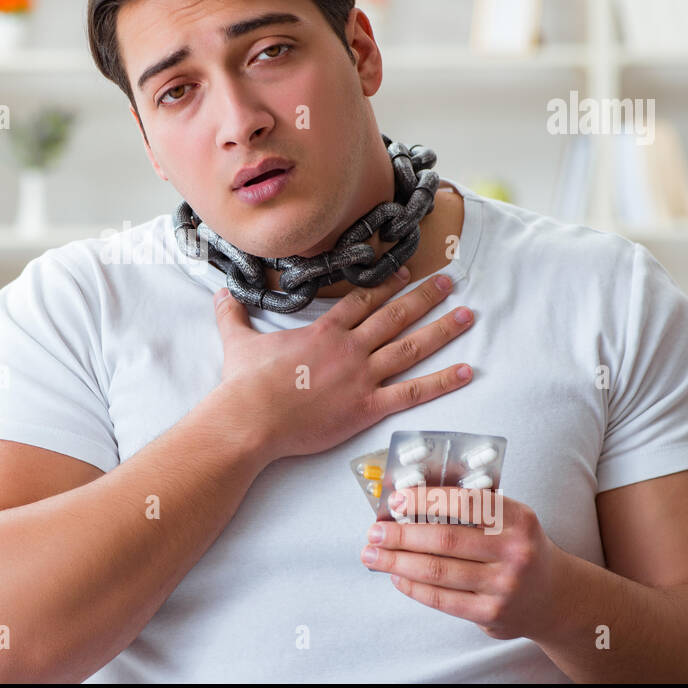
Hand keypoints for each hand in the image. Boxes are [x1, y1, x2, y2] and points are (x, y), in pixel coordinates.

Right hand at [211, 270, 475, 463]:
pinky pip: (413, 392)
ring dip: (442, 329)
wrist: (250, 417)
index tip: (405, 271)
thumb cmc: (244, 383)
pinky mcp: (367, 407)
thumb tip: (219, 295)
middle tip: (449, 281)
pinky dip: (442, 382)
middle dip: (425, 296)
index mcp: (323, 331)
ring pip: (411, 347)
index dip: (386, 284)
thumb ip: (232, 316)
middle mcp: (349, 347)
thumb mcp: (237, 341)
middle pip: (395, 315)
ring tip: (468, 315)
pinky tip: (466, 371)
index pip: (362, 300)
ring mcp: (361, 376)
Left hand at [360, 486, 568, 640]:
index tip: (396, 500)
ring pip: (438, 571)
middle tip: (374, 531)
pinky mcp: (491, 613)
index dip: (425, 500)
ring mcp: (504, 586)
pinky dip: (413, 587)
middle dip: (401, 535)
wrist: (556, 598)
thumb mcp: (511, 521)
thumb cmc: (521, 550)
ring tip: (373, 555)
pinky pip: (442, 599)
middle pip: (444, 540)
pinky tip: (396, 576)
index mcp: (518, 519)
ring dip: (397, 562)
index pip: (465, 503)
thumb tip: (411, 501)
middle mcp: (515, 552)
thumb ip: (473, 509)